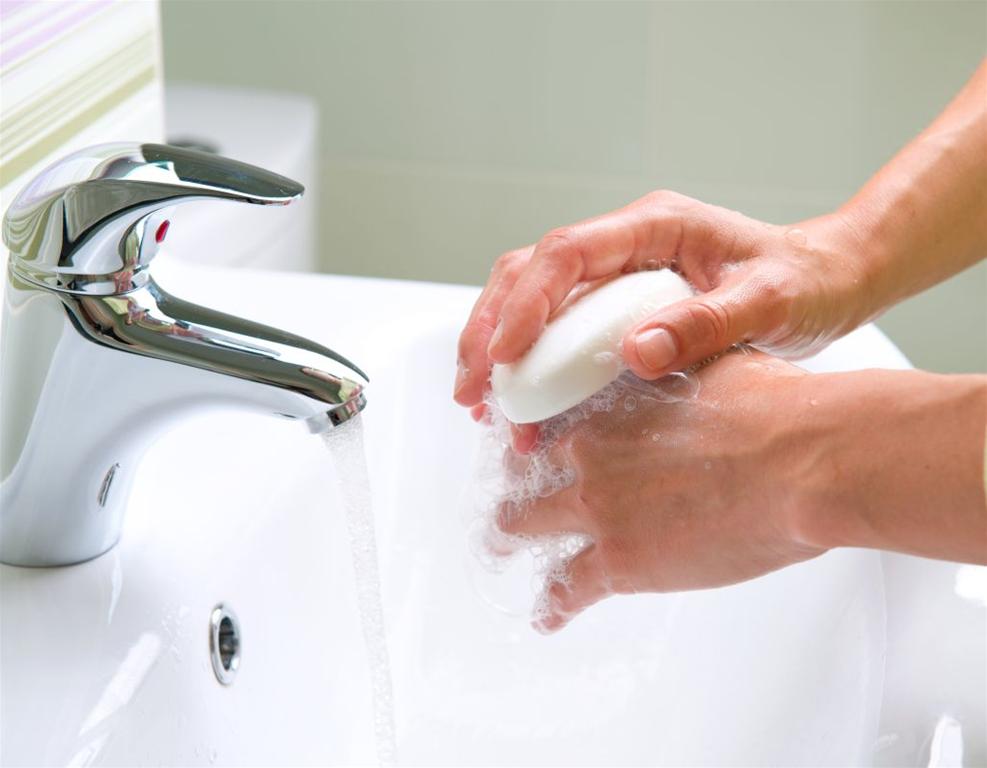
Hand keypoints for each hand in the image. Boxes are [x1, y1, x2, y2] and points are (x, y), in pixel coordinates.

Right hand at [454, 192, 872, 428]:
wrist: (827, 281)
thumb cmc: (806, 282)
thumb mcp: (771, 301)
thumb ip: (708, 322)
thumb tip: (636, 351)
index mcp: (655, 226)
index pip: (567, 253)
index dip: (526, 302)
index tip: (505, 355)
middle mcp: (625, 244)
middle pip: (529, 273)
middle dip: (490, 330)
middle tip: (472, 389)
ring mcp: (616, 273)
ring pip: (531, 299)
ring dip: (497, 349)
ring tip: (482, 404)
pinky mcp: (617, 304)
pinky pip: (556, 327)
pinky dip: (529, 364)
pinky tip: (520, 405)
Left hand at [496, 351, 986, 632]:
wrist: (805, 460)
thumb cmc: (776, 407)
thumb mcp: (714, 360)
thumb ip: (679, 359)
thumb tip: (676, 349)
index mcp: (611, 402)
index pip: (548, 417)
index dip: (535, 431)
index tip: (529, 442)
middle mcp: (590, 453)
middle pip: (526, 469)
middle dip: (515, 480)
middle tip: (511, 492)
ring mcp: (599, 508)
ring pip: (528, 526)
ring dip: (511, 536)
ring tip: (501, 545)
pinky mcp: (621, 562)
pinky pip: (568, 589)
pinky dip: (553, 604)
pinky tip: (547, 615)